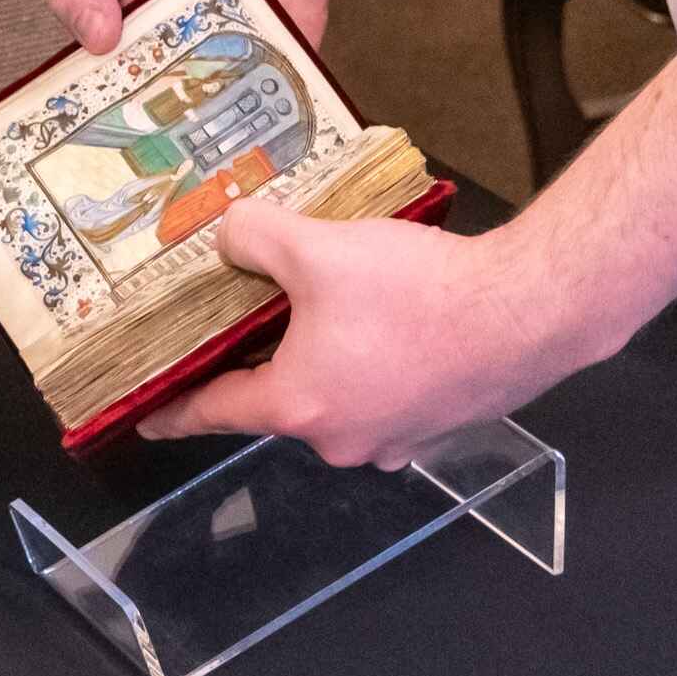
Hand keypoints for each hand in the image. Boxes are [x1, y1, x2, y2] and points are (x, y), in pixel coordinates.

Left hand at [135, 203, 592, 465]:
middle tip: (251, 314)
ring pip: (334, 398)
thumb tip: (228, 235)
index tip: (145, 418)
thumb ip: (254, 237)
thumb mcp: (317, 247)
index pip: (212, 412)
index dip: (172, 410)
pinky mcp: (437, 426)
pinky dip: (372, 366)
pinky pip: (383, 396)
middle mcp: (340, 440)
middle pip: (277, 400)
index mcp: (297, 406)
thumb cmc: (417, 291)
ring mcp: (394, 441)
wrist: (531, 312)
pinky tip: (389, 323)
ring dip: (323, 361)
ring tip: (329, 308)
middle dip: (262, 359)